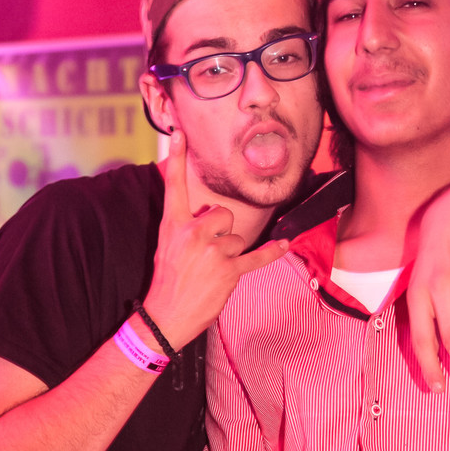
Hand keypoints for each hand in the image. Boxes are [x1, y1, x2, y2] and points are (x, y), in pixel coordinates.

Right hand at [143, 132, 287, 347]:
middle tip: (207, 252)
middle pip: (224, 213)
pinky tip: (284, 245)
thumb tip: (211, 214)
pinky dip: (272, 252)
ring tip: (213, 270)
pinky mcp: (230, 271)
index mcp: (173, 225)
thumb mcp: (166, 246)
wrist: (165, 316)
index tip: (178, 133)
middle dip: (221, 230)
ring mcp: (214, 252)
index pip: (174, 186)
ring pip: (238, 237)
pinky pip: (257, 256)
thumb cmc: (167, 281)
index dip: (176, 159)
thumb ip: (186, 225)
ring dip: (231, 253)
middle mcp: (194, 233)